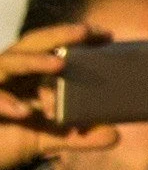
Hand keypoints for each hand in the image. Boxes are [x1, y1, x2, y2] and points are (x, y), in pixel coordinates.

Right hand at [0, 20, 117, 165]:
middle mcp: (10, 74)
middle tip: (84, 31)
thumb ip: (79, 137)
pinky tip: (24, 111)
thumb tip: (115, 135)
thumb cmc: (10, 138)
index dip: (76, 38)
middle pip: (31, 45)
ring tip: (59, 63)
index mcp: (28, 75)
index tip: (107, 35)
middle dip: (57, 35)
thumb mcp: (49, 138)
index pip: (53, 48)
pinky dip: (5, 102)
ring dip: (33, 61)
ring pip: (8, 62)